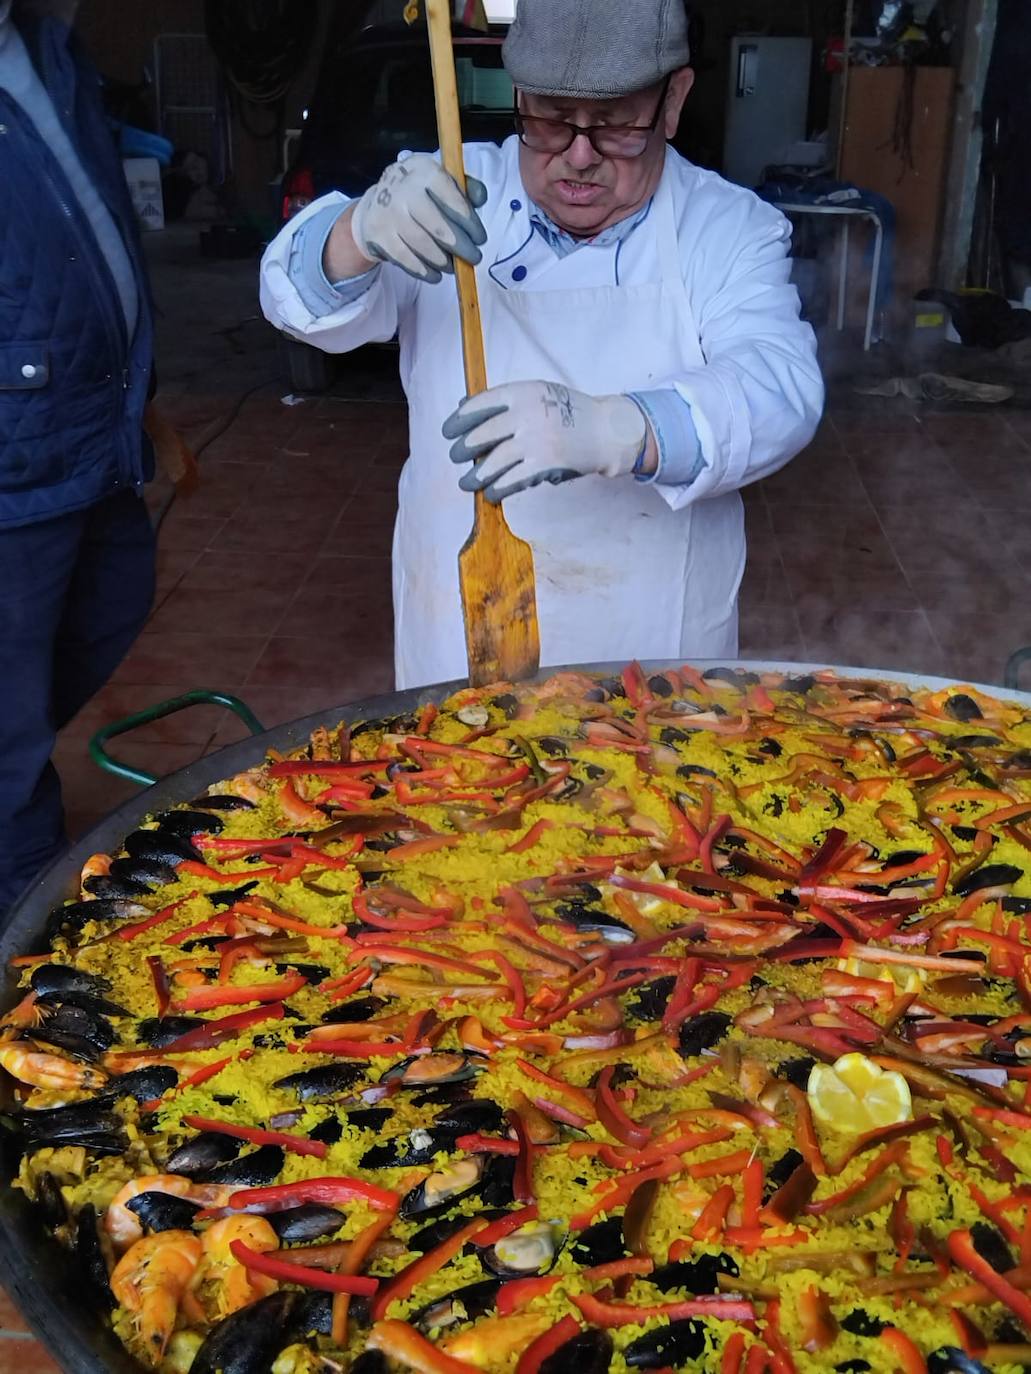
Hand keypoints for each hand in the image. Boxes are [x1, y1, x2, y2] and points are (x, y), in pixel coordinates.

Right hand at [350, 153, 487, 282]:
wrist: (377, 204)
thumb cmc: (419, 194)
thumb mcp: (441, 181)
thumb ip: (465, 188)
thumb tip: (480, 198)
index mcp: (423, 170)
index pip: (449, 195)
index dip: (468, 219)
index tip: (480, 238)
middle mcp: (403, 189)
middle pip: (436, 224)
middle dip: (460, 246)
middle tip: (474, 257)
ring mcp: (388, 212)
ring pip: (421, 244)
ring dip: (442, 261)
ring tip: (453, 266)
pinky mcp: (379, 235)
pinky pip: (405, 258)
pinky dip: (423, 270)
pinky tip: (435, 275)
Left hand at [443, 381, 647, 502]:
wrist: (607, 430)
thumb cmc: (570, 413)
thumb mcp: (538, 394)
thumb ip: (505, 401)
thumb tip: (462, 407)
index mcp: (523, 392)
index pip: (480, 405)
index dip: (460, 420)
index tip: (448, 431)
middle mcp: (527, 413)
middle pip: (481, 434)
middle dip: (463, 449)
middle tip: (456, 457)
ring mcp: (535, 439)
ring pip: (493, 462)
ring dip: (476, 476)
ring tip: (468, 483)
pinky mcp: (545, 463)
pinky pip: (512, 480)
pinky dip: (497, 489)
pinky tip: (491, 493)